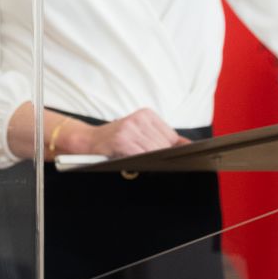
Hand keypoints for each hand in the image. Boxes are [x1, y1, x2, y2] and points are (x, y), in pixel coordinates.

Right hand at [70, 108, 185, 157]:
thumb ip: (163, 139)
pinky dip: (142, 163)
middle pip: (165, 146)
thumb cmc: (116, 140)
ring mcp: (130, 129)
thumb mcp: (140, 133)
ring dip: (150, 162)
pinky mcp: (122, 140)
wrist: (89, 141)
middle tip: (147, 161)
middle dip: (160, 158)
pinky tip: (135, 163)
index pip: (172, 137)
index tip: (169, 158)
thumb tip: (188, 147)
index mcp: (146, 114)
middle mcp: (139, 119)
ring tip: (138, 160)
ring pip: (155, 152)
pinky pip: (142, 156)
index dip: (171, 151)